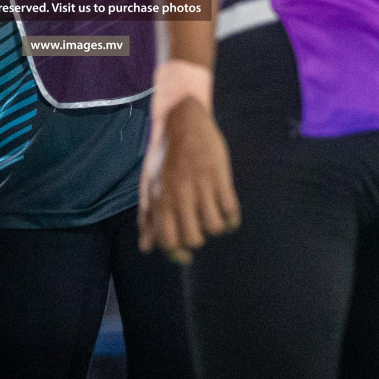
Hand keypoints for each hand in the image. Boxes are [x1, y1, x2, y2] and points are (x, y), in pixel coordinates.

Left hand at [138, 96, 239, 263]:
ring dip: (216, 228)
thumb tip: (146, 249)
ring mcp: (201, 185)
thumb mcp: (150, 185)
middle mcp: (179, 194)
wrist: (183, 121)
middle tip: (200, 230)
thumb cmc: (165, 157)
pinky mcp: (220, 175)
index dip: (178, 255)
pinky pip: (231, 209)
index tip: (186, 257)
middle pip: (193, 238)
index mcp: (161, 198)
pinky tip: (228, 214)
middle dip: (199, 239)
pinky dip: (232, 219)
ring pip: (214, 226)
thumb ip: (148, 218)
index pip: (168, 240)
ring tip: (214, 219)